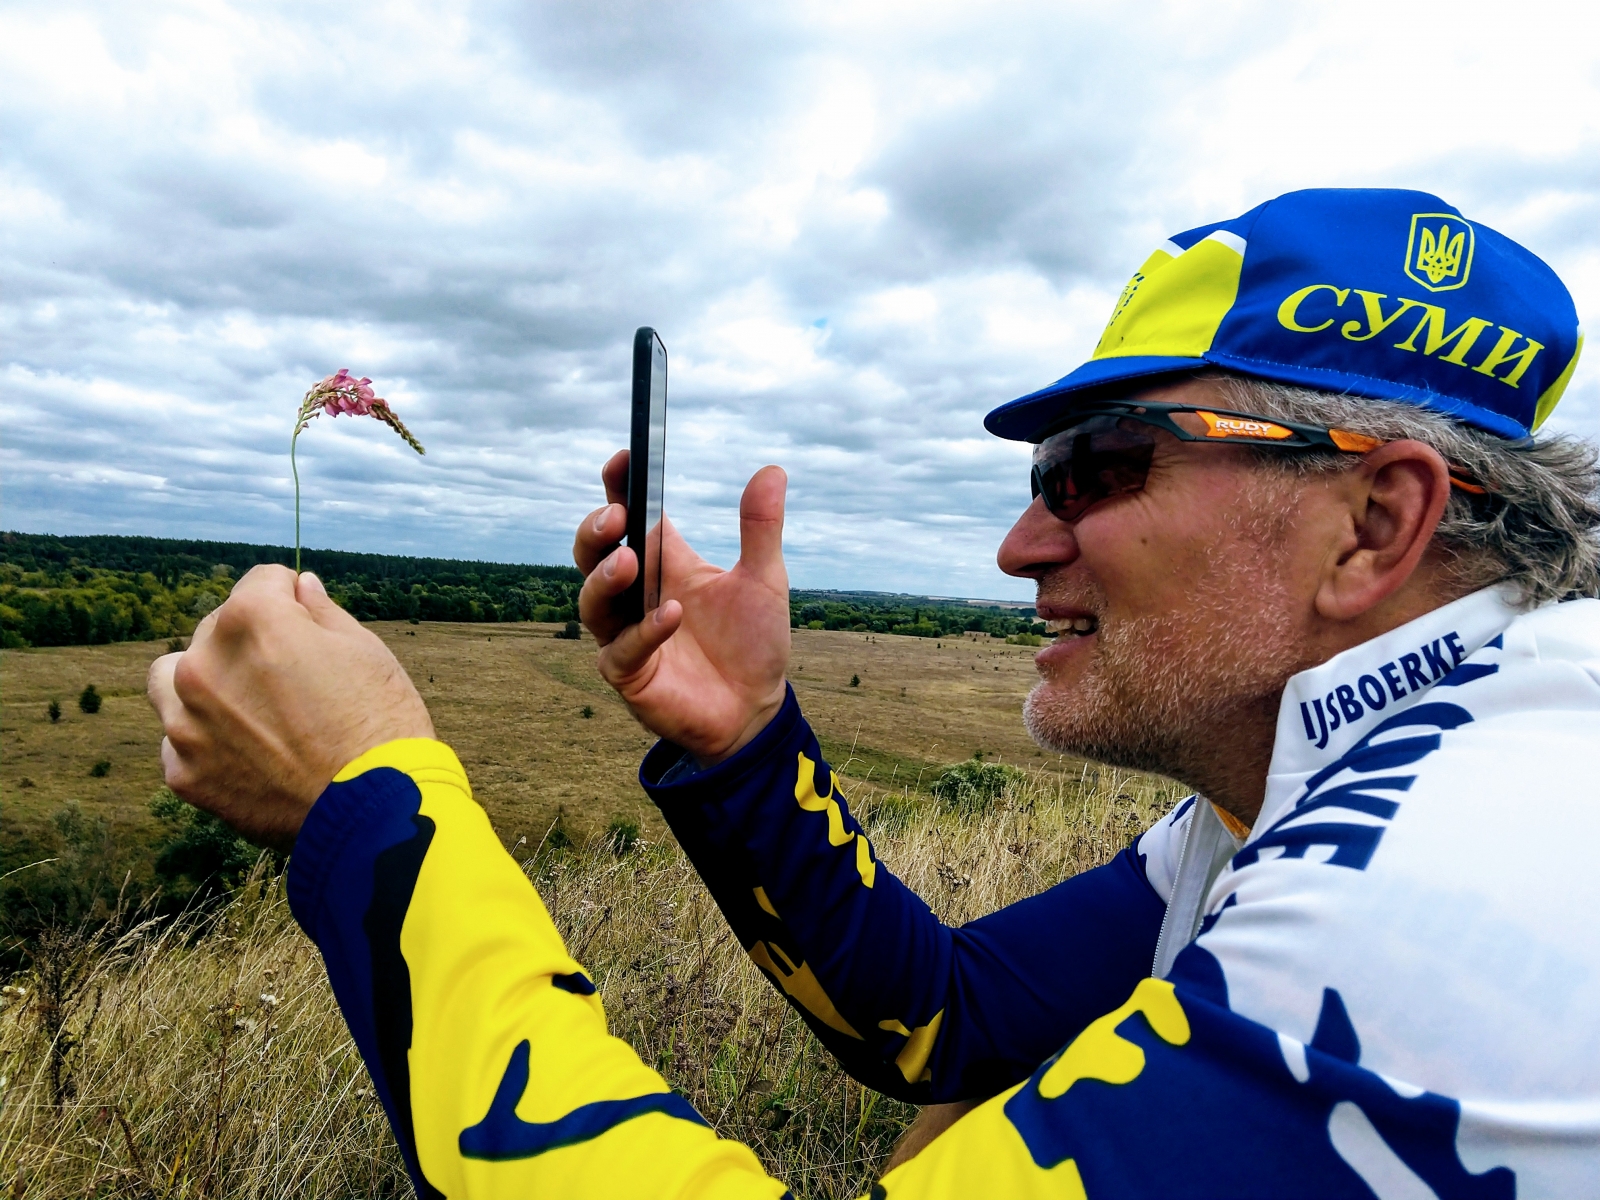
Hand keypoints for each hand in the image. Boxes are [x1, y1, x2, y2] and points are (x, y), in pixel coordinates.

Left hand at [147, 566, 434, 850]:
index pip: (261, 582)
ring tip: (247, 709)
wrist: (376, 814)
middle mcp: (205, 662)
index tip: (309, 625)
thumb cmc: (383, 724)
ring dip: (204, 682)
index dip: (292, 600)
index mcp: (253, 619)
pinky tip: (249, 755)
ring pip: (171, 678)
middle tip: (295, 680)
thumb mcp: (365, 652)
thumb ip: (322, 614)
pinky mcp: (184, 773)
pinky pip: (178, 740)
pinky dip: (205, 740)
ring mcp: (186, 722)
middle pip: (217, 629)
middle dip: (250, 642)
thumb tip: (300, 588)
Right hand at [573, 450, 790, 765]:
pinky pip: (622, 651)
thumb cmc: (753, 643)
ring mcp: (627, 635)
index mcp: (665, 564)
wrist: (756, 710)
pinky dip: (644, 631)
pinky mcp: (631, 675)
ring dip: (605, 578)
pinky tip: (670, 616)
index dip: (620, 487)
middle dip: (596, 531)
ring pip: (592, 602)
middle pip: (593, 554)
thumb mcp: (766, 580)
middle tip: (616, 515)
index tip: (623, 459)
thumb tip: (772, 470)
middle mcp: (637, 595)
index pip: (632, 516)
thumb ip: (761, 530)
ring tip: (629, 561)